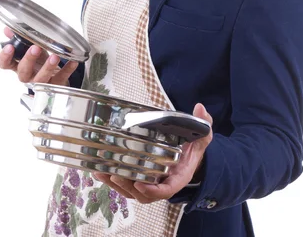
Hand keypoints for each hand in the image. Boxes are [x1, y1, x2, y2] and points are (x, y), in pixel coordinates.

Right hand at [0, 26, 78, 85]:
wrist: (52, 77)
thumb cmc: (38, 62)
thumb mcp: (28, 50)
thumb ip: (19, 39)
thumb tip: (8, 29)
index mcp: (18, 66)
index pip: (5, 64)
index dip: (5, 57)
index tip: (9, 47)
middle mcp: (28, 75)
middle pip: (23, 71)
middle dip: (29, 60)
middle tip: (35, 48)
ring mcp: (41, 81)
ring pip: (41, 78)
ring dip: (47, 67)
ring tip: (55, 56)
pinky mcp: (55, 84)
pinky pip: (62, 78)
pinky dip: (67, 69)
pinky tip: (72, 61)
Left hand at [93, 103, 212, 203]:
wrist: (190, 155)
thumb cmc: (194, 147)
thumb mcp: (203, 135)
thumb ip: (204, 125)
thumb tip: (200, 109)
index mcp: (178, 177)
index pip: (165, 190)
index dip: (152, 190)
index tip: (139, 184)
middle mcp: (163, 183)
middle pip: (143, 193)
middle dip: (127, 187)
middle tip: (114, 174)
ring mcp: (151, 182)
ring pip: (131, 191)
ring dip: (115, 185)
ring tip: (101, 172)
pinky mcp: (142, 177)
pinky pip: (126, 184)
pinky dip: (113, 180)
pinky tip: (99, 170)